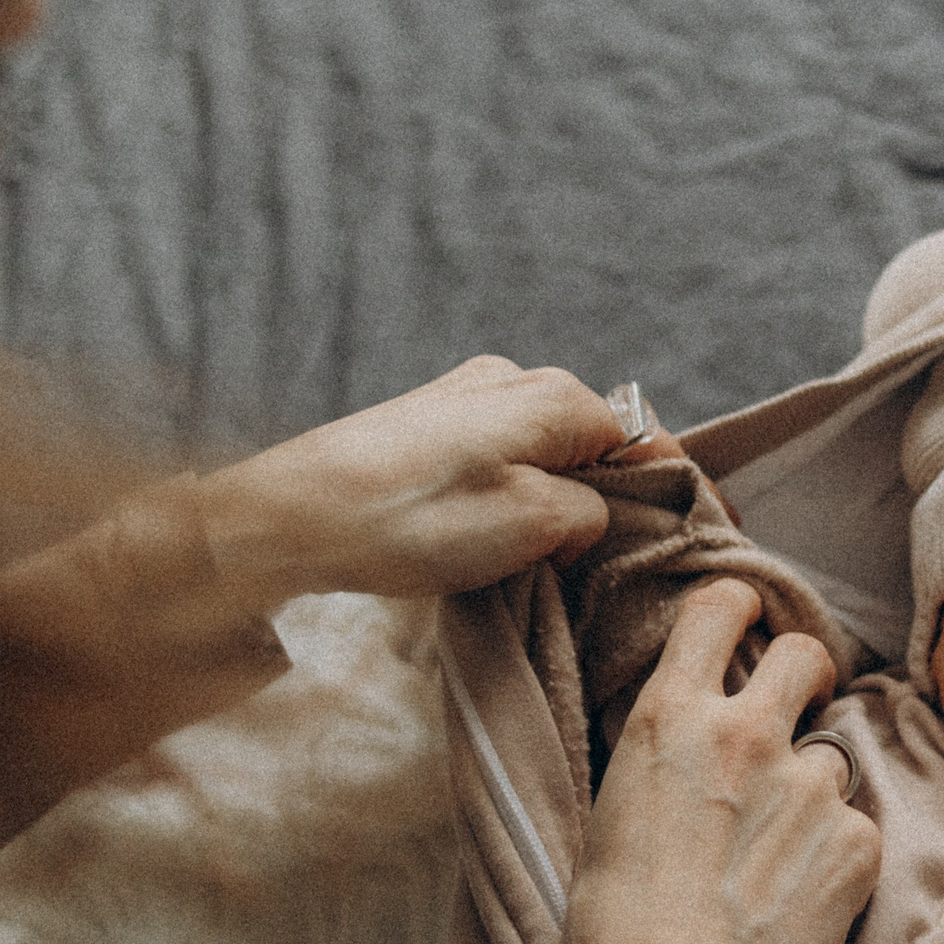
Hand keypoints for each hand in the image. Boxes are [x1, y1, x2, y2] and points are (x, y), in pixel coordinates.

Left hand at [194, 357, 626, 609]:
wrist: (292, 517)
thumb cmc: (412, 518)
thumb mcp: (533, 523)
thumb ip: (592, 512)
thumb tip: (593, 516)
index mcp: (554, 394)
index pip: (641, 441)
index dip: (652, 498)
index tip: (650, 548)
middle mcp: (513, 380)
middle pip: (590, 448)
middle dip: (592, 504)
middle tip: (573, 563)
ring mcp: (465, 398)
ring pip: (540, 458)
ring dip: (541, 508)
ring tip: (514, 559)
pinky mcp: (425, 425)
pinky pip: (493, 463)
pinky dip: (497, 502)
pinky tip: (470, 540)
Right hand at [566, 579, 880, 943]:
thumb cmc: (615, 930)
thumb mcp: (612, 812)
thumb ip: (664, 757)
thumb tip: (688, 744)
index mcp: (669, 716)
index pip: (721, 605)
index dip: (741, 610)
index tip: (749, 629)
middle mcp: (745, 733)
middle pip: (804, 654)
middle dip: (804, 676)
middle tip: (796, 712)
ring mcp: (808, 787)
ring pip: (830, 759)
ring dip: (811, 794)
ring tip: (772, 863)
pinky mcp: (856, 843)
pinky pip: (855, 829)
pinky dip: (836, 858)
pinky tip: (797, 904)